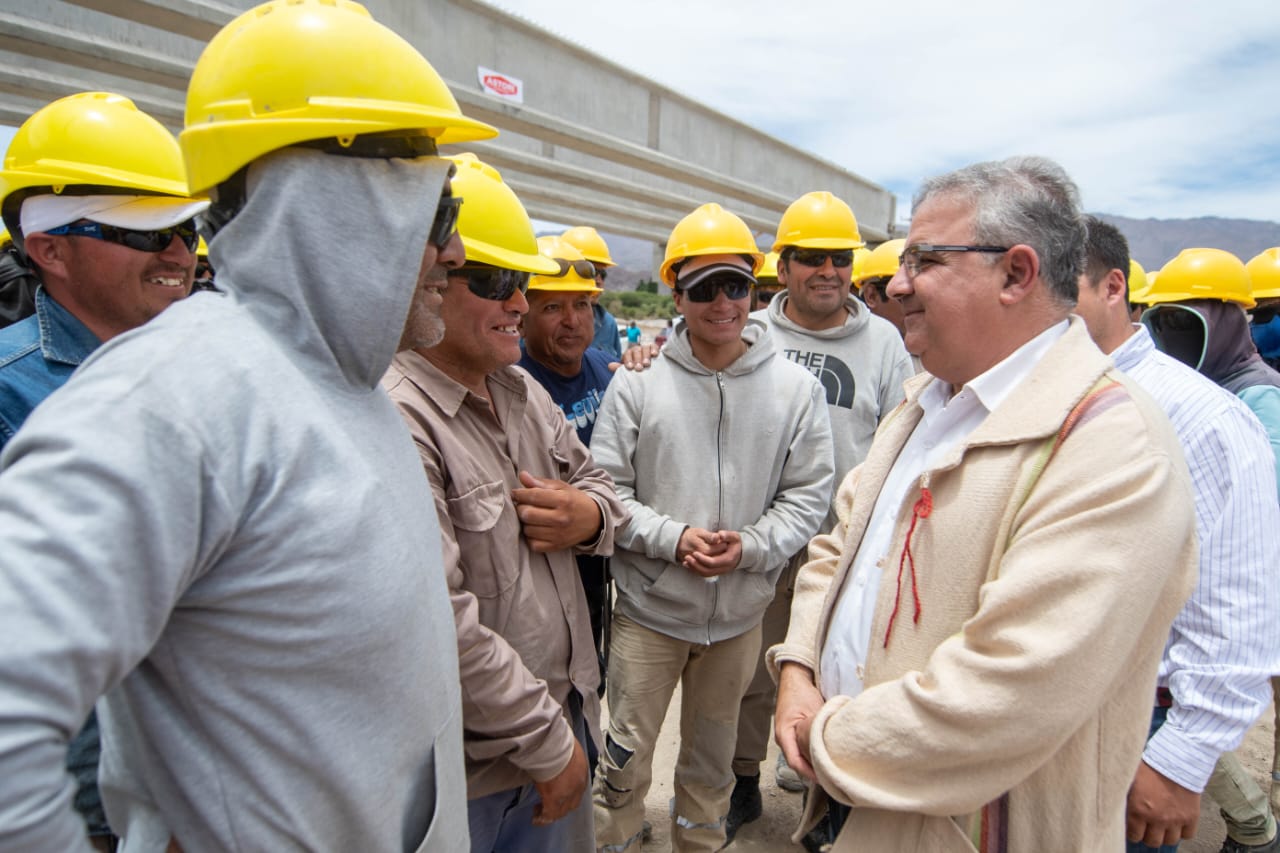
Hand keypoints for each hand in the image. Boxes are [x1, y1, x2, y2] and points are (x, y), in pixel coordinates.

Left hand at [513, 471, 602, 551]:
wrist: (594, 520)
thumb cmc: (574, 500)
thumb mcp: (561, 487)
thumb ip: (540, 482)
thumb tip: (522, 476)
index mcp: (563, 500)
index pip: (533, 496)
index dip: (519, 494)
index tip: (515, 493)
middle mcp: (561, 518)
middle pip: (527, 514)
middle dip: (520, 508)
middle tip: (523, 505)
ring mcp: (559, 534)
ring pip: (527, 530)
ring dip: (525, 523)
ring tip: (531, 517)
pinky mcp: (556, 546)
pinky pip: (533, 544)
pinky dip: (530, 537)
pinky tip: (536, 529)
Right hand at [533, 737, 588, 825]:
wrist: (552, 744)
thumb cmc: (558, 739)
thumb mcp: (567, 746)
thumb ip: (565, 754)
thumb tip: (556, 753)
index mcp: (581, 770)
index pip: (578, 788)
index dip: (569, 794)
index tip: (561, 794)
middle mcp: (578, 784)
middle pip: (572, 803)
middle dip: (563, 807)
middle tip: (551, 806)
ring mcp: (567, 793)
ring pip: (562, 811)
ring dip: (553, 813)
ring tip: (540, 812)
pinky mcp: (553, 798)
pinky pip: (549, 814)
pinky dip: (542, 817)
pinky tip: (536, 818)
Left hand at [613, 342, 660, 372]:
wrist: (649, 374)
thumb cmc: (637, 371)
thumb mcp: (628, 371)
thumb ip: (619, 368)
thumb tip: (609, 366)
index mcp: (629, 355)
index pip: (627, 354)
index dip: (628, 360)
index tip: (630, 367)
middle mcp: (636, 350)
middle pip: (636, 351)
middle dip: (637, 359)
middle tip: (639, 368)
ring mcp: (645, 348)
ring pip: (644, 348)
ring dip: (645, 356)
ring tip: (646, 364)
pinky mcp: (654, 348)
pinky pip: (653, 346)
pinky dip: (654, 349)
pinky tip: (654, 354)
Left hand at [676, 528, 741, 576]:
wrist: (741, 552)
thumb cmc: (736, 543)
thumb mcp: (735, 536)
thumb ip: (727, 535)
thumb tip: (720, 535)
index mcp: (728, 559)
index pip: (713, 562)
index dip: (703, 559)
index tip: (694, 552)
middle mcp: (725, 568)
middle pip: (708, 571)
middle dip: (696, 565)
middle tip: (687, 557)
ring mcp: (721, 571)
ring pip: (706, 574)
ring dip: (695, 569)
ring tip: (685, 561)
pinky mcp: (717, 571)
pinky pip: (705, 573)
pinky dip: (696, 570)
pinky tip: (688, 564)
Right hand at [775, 662, 822, 783]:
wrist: (794, 680)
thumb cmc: (800, 692)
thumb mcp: (813, 710)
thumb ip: (819, 729)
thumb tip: (833, 745)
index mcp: (783, 733)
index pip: (794, 761)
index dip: (809, 772)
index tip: (823, 778)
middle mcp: (783, 739)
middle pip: (797, 763)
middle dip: (812, 772)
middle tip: (830, 778)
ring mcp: (787, 737)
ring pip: (799, 757)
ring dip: (812, 764)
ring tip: (828, 771)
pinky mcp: (792, 734)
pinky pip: (800, 750)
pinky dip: (811, 756)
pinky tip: (823, 758)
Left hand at [1125, 761, 1199, 846]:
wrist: (1176, 758)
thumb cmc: (1150, 764)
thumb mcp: (1129, 779)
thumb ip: (1123, 796)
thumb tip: (1113, 805)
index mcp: (1138, 809)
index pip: (1134, 835)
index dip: (1134, 832)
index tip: (1134, 828)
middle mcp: (1157, 818)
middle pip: (1152, 841)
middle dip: (1148, 835)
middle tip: (1147, 828)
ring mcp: (1175, 819)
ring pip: (1170, 841)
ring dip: (1165, 835)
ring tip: (1161, 826)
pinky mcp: (1191, 817)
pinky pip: (1187, 835)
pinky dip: (1182, 831)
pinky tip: (1177, 823)